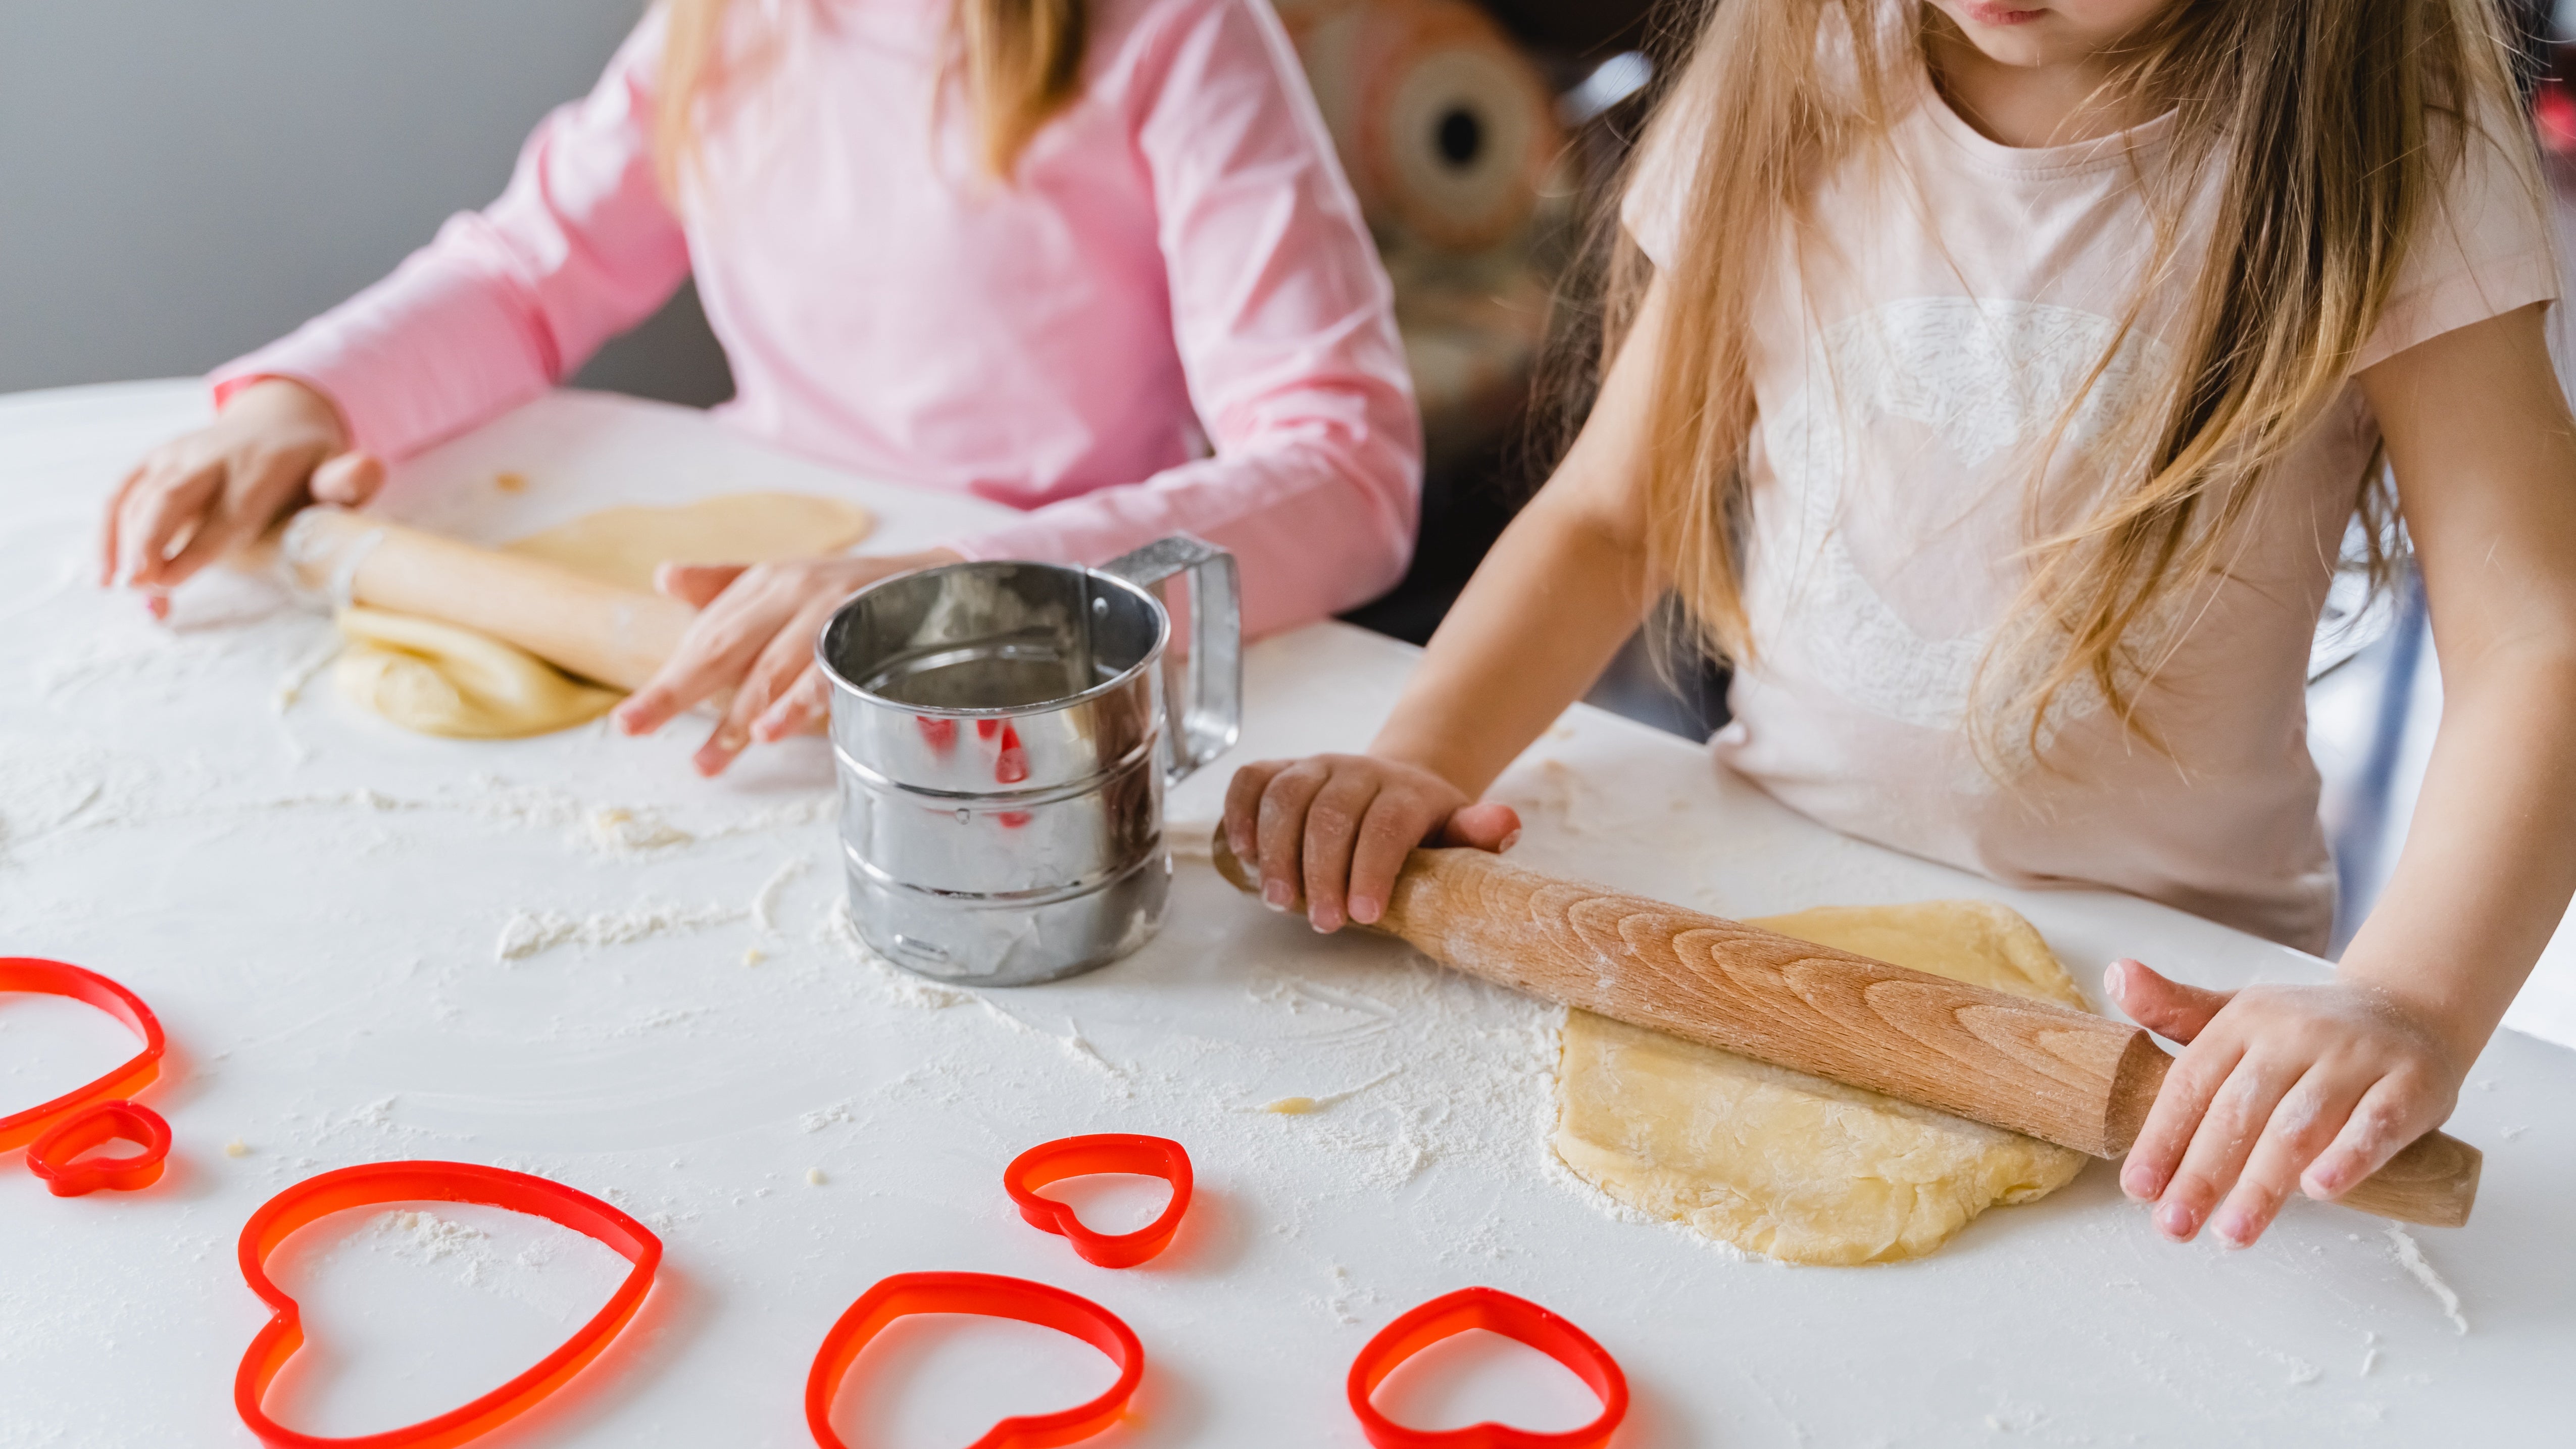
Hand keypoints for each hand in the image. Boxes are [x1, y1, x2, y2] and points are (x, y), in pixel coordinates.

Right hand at [102, 378, 382, 617]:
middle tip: (136, 586)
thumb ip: (349, 478)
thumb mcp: (340, 468)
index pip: (228, 511)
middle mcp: (212, 455)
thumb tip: (365, 468)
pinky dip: (107, 531)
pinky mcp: (154, 461)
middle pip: (172, 496)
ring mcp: (178, 454)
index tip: (170, 580)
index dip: (197, 546)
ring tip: (121, 591)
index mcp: (262, 464)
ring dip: (123, 545)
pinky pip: (121, 493)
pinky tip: (105, 572)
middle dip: (149, 540)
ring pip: (139, 497)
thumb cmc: (314, 464)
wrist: (282, 421)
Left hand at [612, 548, 961, 774]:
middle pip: (725, 647)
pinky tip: (773, 731)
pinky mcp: (870, 634)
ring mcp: (833, 612)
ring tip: (709, 759)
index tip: (629, 722)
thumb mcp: (788, 583)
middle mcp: (795, 590)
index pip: (707, 634)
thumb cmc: (853, 593)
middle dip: (676, 691)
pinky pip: (829, 674)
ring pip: (774, 669)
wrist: (942, 580)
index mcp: (768, 583)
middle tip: (633, 728)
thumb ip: (727, 586)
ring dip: (740, 715)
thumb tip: (664, 577)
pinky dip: (800, 703)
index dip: (668, 677)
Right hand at [1223, 754, 1521, 932]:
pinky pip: (1251, 780)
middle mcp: (1359, 770)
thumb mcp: (1461, 834)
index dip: (1371, 868)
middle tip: (1322, 921)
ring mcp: (1317, 766)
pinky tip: (1244, 855)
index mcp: (1408, 790)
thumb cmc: (1428, 828)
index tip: (1363, 915)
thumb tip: (1505, 824)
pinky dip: (1239, 813)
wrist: (1401, 786)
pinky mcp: (1283, 769)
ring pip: (1285, 796)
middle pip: (1330, 813)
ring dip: (1276, 851)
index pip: (1385, 824)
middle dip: (1321, 872)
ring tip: (1281, 901)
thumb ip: (1478, 833)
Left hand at [2107, 959, 2466, 1247]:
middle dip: (2202, 1173)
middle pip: (2240, 1110)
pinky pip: (2376, 1123)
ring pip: (2300, 1125)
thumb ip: (2173, 1011)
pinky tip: (2319, 1192)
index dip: (2163, 1137)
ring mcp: (2355, 1058)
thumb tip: (2114, 977)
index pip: (2193, 1083)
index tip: (2138, 1188)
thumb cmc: (2305, 1033)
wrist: (2407, 1009)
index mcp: (2244, 1021)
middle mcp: (2296, 1034)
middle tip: (2174, 1225)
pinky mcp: (2411, 1082)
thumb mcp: (2236, 1015)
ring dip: (2263, 1183)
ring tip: (2232, 1232)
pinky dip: (2348, 1157)